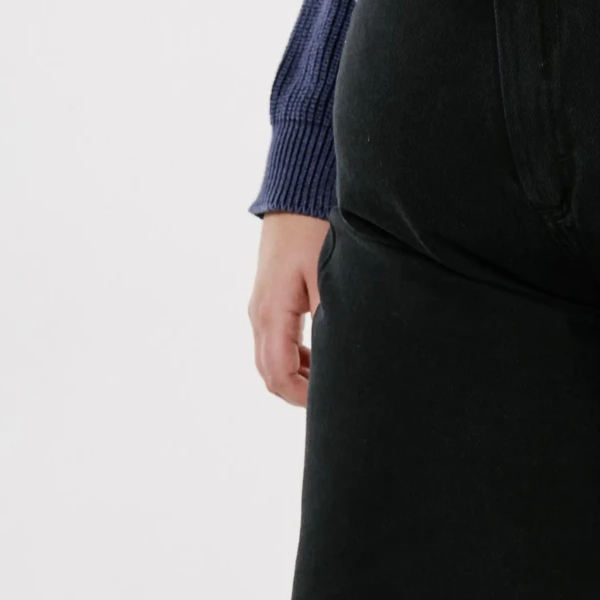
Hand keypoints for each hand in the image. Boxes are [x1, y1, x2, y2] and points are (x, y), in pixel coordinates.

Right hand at [249, 212, 330, 405]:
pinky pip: (276, 343)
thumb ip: (331, 321)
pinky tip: (322, 357)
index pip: (279, 375)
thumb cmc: (314, 231)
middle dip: (299, 393)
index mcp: (272, 313)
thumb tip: (340, 361)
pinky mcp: (270, 301)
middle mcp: (259, 314)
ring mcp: (261, 308)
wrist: (296, 197)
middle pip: (270, 374)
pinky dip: (296, 359)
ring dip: (298, 376)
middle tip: (336, 397)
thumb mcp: (328, 277)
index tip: (334, 402)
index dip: (304, 398)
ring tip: (332, 379)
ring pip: (271, 360)